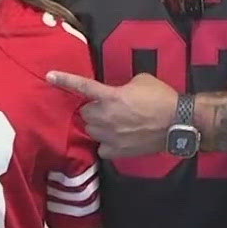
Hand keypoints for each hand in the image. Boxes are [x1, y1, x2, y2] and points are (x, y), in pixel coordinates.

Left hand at [46, 71, 178, 158]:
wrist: (178, 122)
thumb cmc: (161, 97)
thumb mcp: (140, 81)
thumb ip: (122, 86)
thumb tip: (118, 93)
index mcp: (110, 96)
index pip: (82, 86)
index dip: (64, 80)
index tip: (49, 76)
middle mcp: (105, 117)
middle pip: (85, 113)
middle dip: (94, 110)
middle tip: (110, 108)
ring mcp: (109, 136)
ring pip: (91, 130)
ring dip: (99, 126)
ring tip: (115, 124)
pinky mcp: (116, 151)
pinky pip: (101, 148)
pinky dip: (106, 144)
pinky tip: (117, 140)